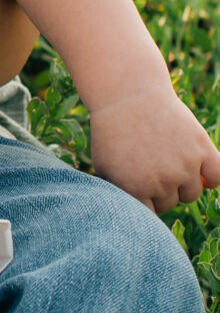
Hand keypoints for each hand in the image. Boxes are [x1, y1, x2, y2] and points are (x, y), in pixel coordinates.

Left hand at [88, 84, 219, 213]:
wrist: (127, 95)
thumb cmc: (112, 131)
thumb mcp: (105, 166)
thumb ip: (120, 194)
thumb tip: (137, 217)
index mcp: (136, 190)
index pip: (150, 215)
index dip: (146, 201)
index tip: (141, 186)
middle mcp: (162, 182)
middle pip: (171, 203)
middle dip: (163, 190)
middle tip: (153, 167)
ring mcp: (184, 166)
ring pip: (192, 193)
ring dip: (184, 182)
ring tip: (169, 161)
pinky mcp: (202, 148)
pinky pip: (218, 176)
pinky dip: (211, 176)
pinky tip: (200, 167)